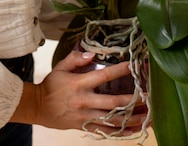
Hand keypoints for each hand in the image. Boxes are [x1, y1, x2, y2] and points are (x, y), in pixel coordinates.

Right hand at [11, 50, 146, 133]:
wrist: (38, 107)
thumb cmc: (51, 85)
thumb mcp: (60, 67)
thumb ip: (76, 58)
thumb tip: (93, 53)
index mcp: (80, 83)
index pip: (104, 75)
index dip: (120, 70)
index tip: (133, 66)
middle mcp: (85, 101)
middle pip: (114, 102)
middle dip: (133, 100)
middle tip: (148, 96)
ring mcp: (86, 116)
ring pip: (113, 120)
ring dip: (132, 119)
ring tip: (147, 117)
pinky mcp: (85, 126)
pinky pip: (106, 131)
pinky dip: (121, 132)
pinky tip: (133, 130)